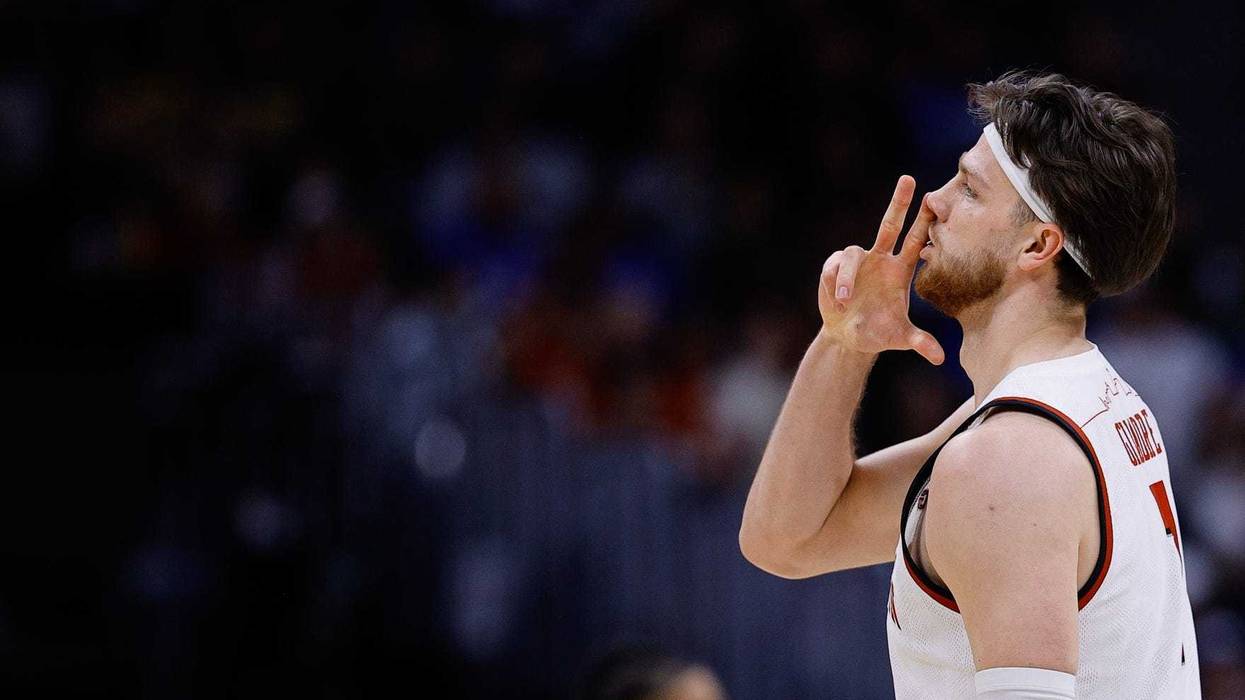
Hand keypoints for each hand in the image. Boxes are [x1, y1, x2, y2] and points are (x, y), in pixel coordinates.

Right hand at [818, 175, 945, 364]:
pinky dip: (834, 281)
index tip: (936, 202)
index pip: (916, 242)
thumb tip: (942, 358)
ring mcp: (857, 263)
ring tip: (845, 302)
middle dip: (899, 202)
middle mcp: (880, 260)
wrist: (848, 338)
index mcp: (900, 271)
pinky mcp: (834, 269)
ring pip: (852, 254)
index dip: (926, 223)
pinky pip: (833, 267)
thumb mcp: (900, 337)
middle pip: (890, 224)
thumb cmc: (879, 332)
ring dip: (847, 277)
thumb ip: (920, 342)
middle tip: (909, 180)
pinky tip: (836, 299)